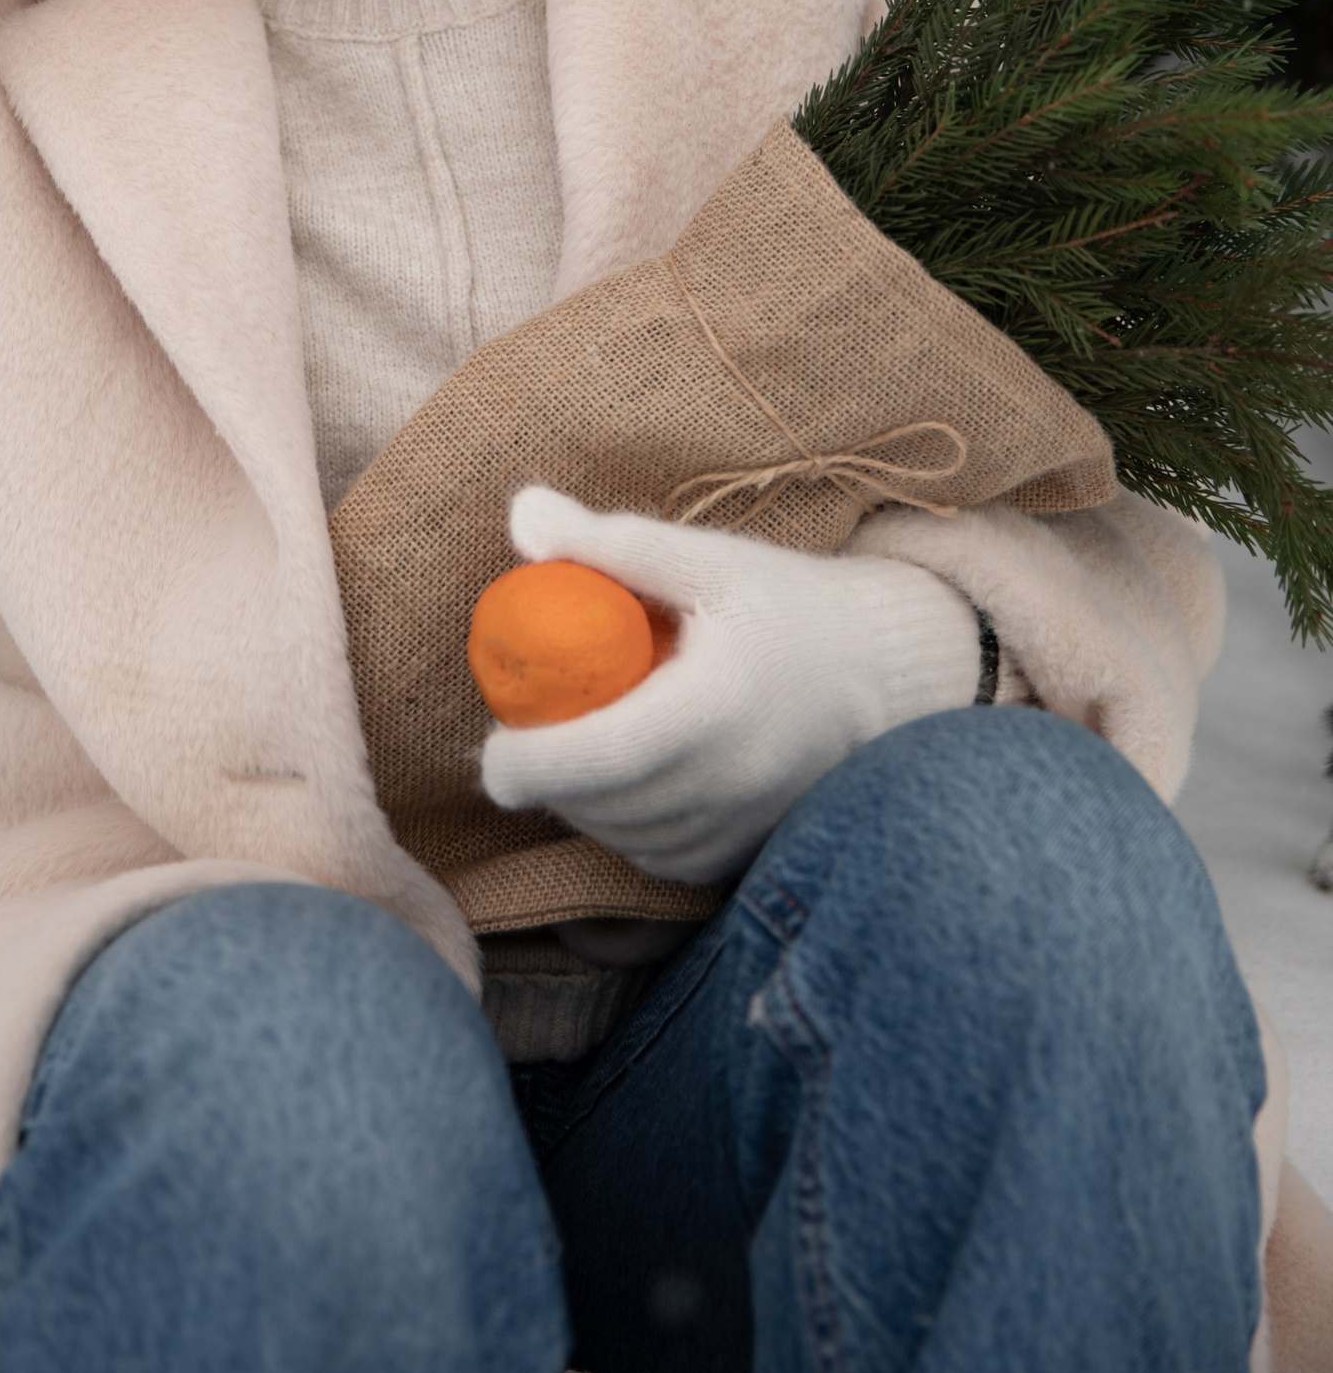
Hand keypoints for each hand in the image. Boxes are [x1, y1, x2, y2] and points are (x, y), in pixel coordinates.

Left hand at [480, 484, 980, 882]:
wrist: (883, 670)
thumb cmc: (784, 603)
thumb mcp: (704, 559)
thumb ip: (610, 544)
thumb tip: (522, 515)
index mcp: (718, 706)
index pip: (606, 757)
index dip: (535, 765)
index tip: (490, 752)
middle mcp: (735, 779)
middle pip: (607, 805)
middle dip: (548, 782)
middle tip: (518, 738)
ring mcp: (745, 825)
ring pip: (628, 837)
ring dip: (583, 806)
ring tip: (574, 748)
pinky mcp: (749, 850)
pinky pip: (661, 856)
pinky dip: (625, 827)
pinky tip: (623, 781)